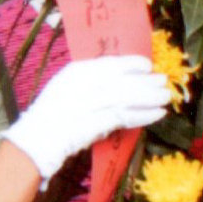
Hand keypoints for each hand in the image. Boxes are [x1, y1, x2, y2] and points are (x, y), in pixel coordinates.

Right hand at [3, 54, 171, 178]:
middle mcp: (83, 84)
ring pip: (127, 96)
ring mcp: (89, 103)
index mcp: (75, 72)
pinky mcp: (95, 123)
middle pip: (122, 80)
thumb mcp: (67, 87)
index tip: (147, 65)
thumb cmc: (51, 113)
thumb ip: (90, 82)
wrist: (37, 138)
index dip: (132, 64)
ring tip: (165, 98)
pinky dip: (143, 115)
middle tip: (163, 81)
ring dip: (150, 97)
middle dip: (146, 81)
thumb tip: (120, 80)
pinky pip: (125, 116)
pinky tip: (157, 114)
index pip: (110, 63)